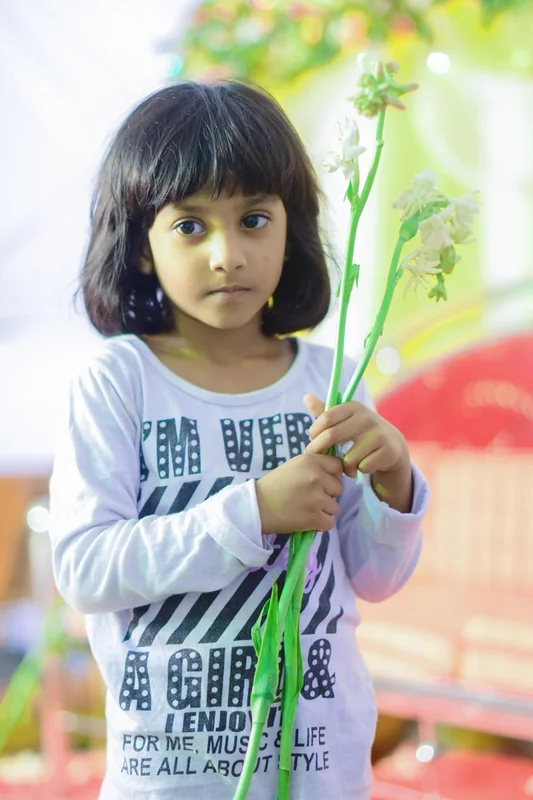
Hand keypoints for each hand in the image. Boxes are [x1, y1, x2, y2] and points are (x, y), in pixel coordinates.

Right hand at [255, 453, 343, 533]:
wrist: (256, 507)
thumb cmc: (273, 485)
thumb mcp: (294, 466)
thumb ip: (314, 466)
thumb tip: (335, 474)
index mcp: (311, 461)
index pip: (337, 466)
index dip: (332, 475)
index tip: (322, 482)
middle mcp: (316, 477)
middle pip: (338, 488)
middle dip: (328, 494)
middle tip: (310, 497)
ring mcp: (317, 498)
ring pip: (335, 507)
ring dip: (323, 510)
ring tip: (306, 509)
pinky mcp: (314, 517)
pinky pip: (329, 523)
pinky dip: (320, 524)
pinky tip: (307, 519)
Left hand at [304, 394, 412, 512]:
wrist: (392, 444)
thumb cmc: (360, 431)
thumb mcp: (344, 419)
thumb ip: (325, 411)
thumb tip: (306, 397)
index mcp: (354, 407)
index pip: (326, 418)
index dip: (314, 432)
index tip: (311, 440)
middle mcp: (366, 418)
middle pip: (332, 436)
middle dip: (319, 449)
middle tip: (316, 457)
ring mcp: (378, 434)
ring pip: (348, 457)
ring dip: (342, 466)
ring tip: (344, 465)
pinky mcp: (388, 451)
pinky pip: (362, 467)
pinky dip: (358, 470)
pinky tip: (360, 467)